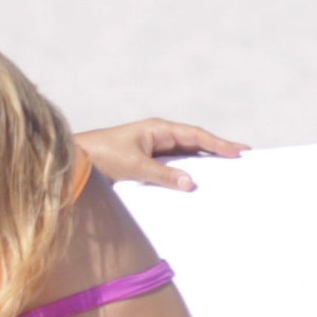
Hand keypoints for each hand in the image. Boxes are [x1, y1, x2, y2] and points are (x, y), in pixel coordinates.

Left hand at [74, 118, 248, 192]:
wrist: (74, 162)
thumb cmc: (101, 156)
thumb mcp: (134, 166)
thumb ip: (162, 175)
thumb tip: (190, 183)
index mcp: (158, 130)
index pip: (195, 135)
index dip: (218, 144)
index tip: (239, 152)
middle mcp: (157, 137)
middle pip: (194, 144)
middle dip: (217, 152)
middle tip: (242, 159)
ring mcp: (152, 150)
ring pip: (184, 157)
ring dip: (202, 165)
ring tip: (225, 175)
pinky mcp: (144, 164)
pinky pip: (171, 168)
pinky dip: (184, 175)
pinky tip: (194, 186)